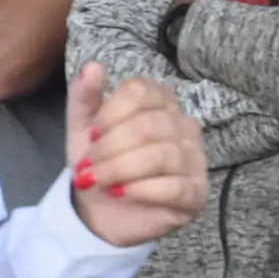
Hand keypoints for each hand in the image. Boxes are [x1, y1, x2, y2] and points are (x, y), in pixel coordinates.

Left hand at [66, 66, 207, 246]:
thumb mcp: (82, 128)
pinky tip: (121, 193)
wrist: (101, 211)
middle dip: (109, 148)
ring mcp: (195, 159)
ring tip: (99, 181)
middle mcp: (183, 125)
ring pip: (160, 156)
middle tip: (88, 167)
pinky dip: (141, 190)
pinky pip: (174, 187)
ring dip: (120, 170)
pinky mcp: (196, 194)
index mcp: (160, 101)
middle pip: (147, 125)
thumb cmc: (100, 162)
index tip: (91, 136)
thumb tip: (93, 67)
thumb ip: (84, 96)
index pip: (140, 92)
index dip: (109, 114)